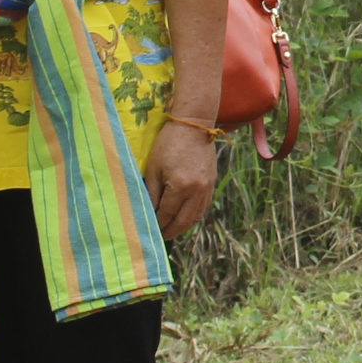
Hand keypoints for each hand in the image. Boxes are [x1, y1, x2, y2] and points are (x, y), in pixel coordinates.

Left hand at [148, 120, 218, 237]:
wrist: (194, 125)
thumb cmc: (169, 144)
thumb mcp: (154, 168)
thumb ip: (152, 193)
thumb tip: (149, 212)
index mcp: (181, 186)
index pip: (167, 213)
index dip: (157, 224)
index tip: (149, 230)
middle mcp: (197, 190)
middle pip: (184, 220)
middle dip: (172, 231)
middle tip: (161, 237)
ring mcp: (207, 187)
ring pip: (196, 216)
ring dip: (184, 225)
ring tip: (172, 229)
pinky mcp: (212, 182)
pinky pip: (203, 206)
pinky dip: (193, 215)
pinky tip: (184, 215)